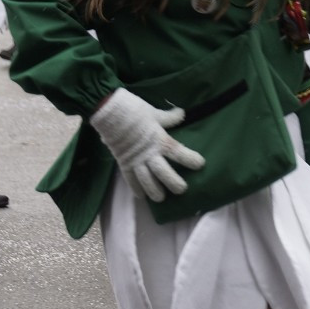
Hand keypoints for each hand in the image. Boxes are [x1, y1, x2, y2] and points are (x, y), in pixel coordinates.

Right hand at [90, 88, 204, 201]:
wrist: (109, 111)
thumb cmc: (134, 110)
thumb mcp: (154, 112)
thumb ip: (169, 117)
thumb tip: (182, 114)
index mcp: (159, 139)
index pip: (177, 152)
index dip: (189, 159)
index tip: (200, 164)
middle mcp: (149, 153)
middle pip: (163, 172)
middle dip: (173, 182)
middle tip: (182, 190)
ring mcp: (135, 159)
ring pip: (146, 179)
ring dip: (154, 190)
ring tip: (160, 199)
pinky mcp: (123, 162)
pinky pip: (129, 179)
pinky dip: (135, 188)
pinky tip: (140, 197)